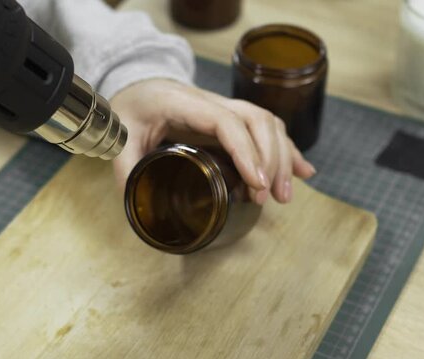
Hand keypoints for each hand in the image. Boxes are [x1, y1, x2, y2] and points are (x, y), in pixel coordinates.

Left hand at [111, 79, 316, 204]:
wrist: (138, 87)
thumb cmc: (130, 110)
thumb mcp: (121, 137)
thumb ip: (127, 170)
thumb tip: (140, 205)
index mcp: (185, 104)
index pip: (226, 122)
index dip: (246, 151)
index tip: (256, 183)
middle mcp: (212, 102)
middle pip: (257, 121)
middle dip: (271, 159)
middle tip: (269, 197)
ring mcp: (225, 109)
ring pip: (267, 124)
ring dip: (283, 158)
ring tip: (283, 195)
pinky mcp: (232, 120)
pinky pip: (266, 130)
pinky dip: (286, 150)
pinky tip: (302, 171)